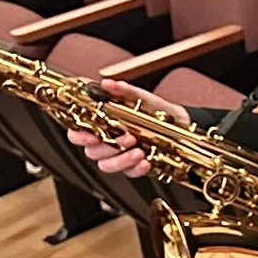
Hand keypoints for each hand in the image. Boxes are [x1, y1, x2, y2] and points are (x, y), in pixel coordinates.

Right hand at [68, 79, 190, 178]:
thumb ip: (123, 91)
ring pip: (106, 166)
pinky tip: (146, 162)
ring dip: (121, 160)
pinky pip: (129, 173)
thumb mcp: (140, 97)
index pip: (78, 134)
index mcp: (101, 124)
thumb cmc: (153, 109)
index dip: (79, 136)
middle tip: (128, 138)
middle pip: (92, 152)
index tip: (92, 135)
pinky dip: (136, 169)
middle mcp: (106, 141)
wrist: (179, 121)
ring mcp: (119, 155)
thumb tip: (108, 84)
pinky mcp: (133, 166)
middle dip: (108, 147)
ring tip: (139, 151)